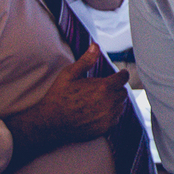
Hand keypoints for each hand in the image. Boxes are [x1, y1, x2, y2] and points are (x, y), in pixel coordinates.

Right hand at [5, 45, 129, 169]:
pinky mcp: (106, 128)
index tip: (117, 75)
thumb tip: (95, 46)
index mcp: (103, 87)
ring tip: (99, 100)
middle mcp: (109, 102)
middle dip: (116, 88)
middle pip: (123, 91)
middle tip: (103, 88)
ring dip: (114, 101)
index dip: (120, 75)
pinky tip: (98, 111)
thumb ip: (86, 60)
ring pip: (121, 105)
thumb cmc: (58, 96)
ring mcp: (108, 116)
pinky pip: (116, 118)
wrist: (50, 122)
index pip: (123, 77)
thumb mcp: (69, 74)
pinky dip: (111, 114)